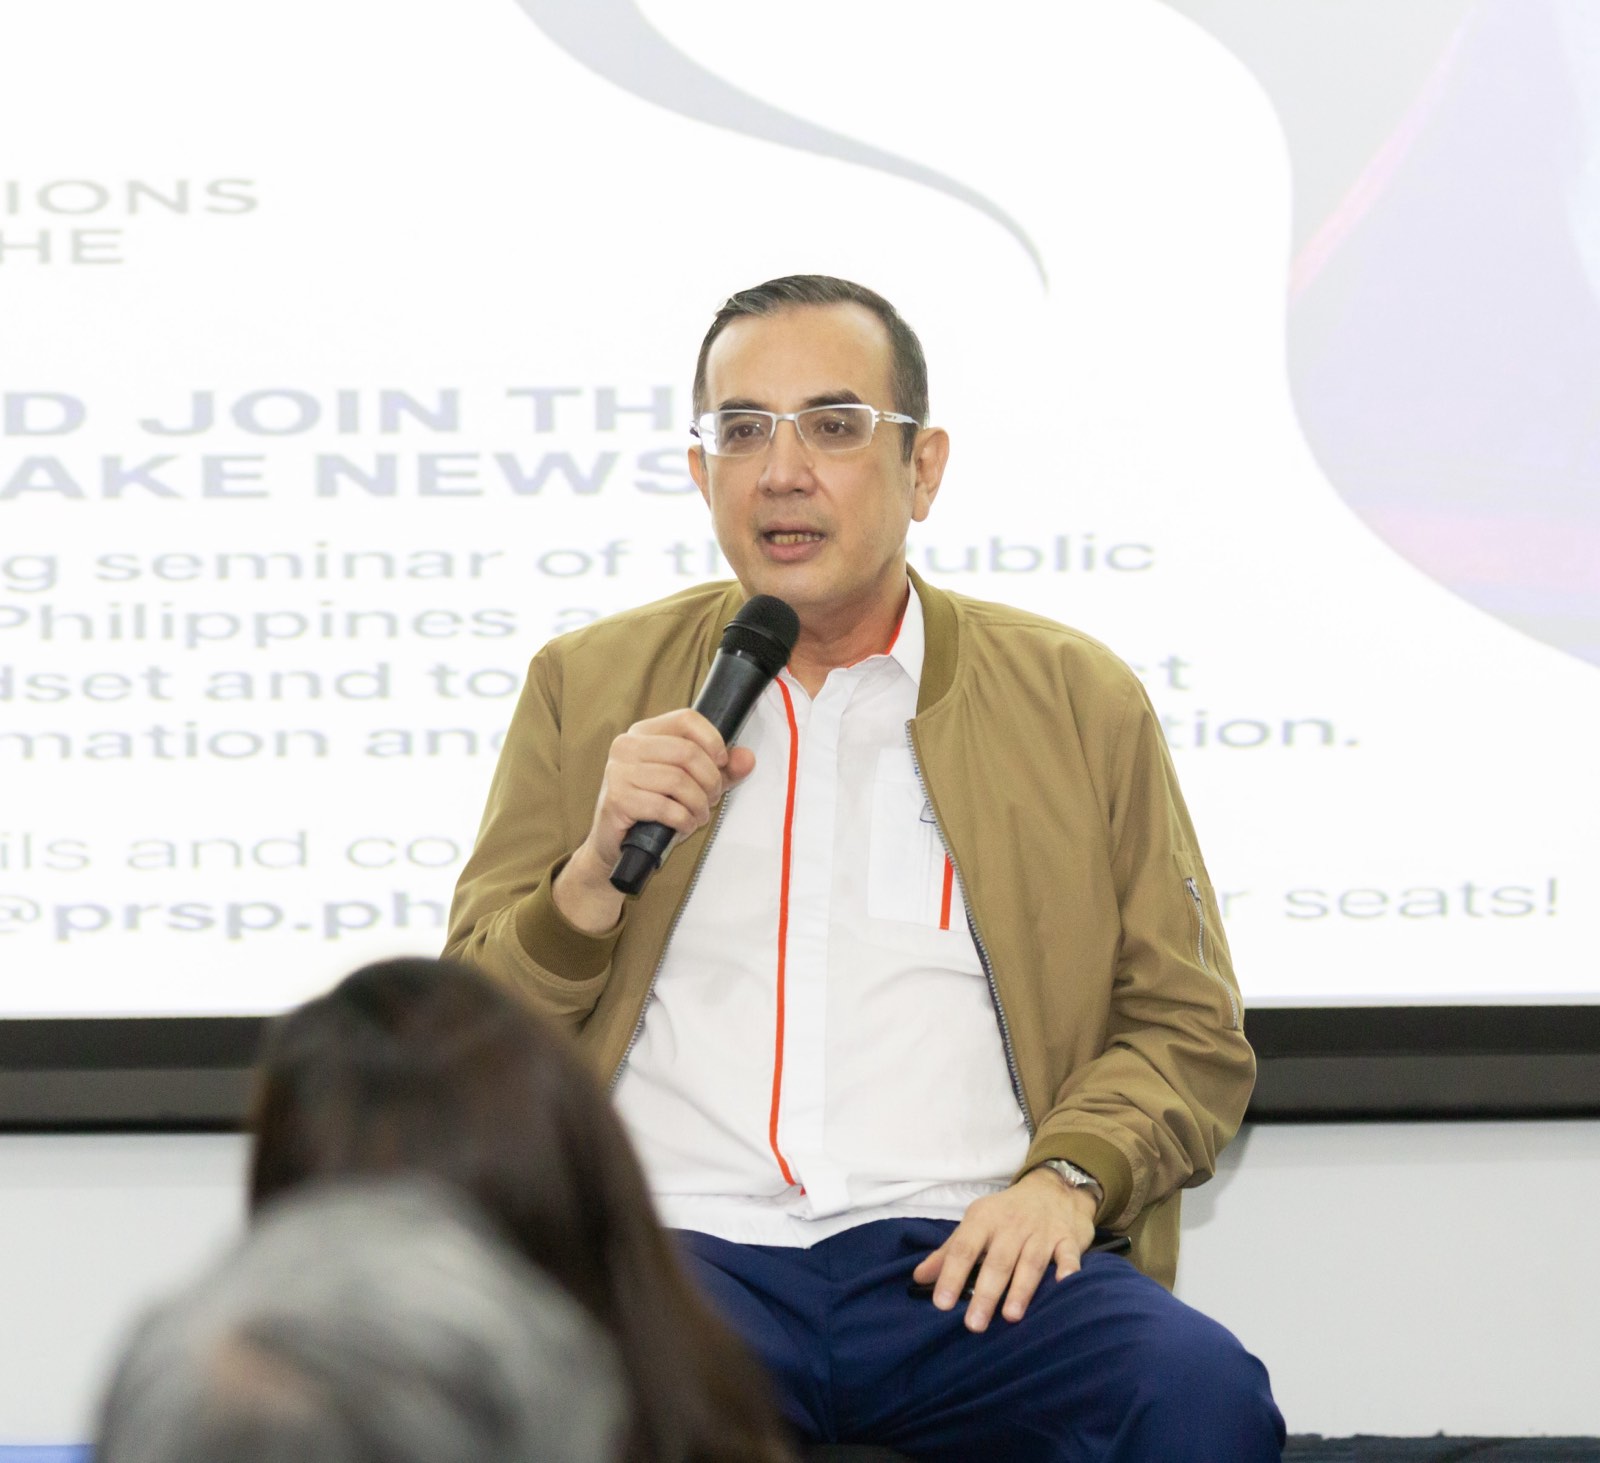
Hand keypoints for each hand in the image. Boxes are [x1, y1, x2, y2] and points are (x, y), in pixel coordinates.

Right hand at [554, 709, 755, 931]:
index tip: (722, 763)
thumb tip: (747, 758)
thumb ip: (722, 770)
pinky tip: (684, 826)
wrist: (615, 845)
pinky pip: (665, 807)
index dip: (713, 740)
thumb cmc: (653, 809)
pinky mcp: (618, 799)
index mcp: (644, 733)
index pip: (687, 719)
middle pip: (687, 751)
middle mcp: (627, 746)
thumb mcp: (692, 784)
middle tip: (711, 798)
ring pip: (679, 781)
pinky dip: (684, 820)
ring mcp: (619, 771)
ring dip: (698, 804)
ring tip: (699, 815)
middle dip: (710, 780)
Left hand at [910, 1167, 1097, 1332]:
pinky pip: (1068, 1256)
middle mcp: (1012, 1225)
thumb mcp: (976, 1223)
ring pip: (1031, 1263)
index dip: (952, 1275)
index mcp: (984, 1219)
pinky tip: (1064, 1286)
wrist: (1054, 1188)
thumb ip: (949, 1252)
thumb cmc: (1008, 1213)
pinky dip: (1068, 1270)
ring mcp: (1042, 1232)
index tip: (941, 1304)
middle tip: (974, 1325)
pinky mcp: (1068, 1240)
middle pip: (997, 1261)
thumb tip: (918, 1278)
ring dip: (1021, 1289)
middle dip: (986, 1293)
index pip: (964, 1248)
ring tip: (1010, 1316)